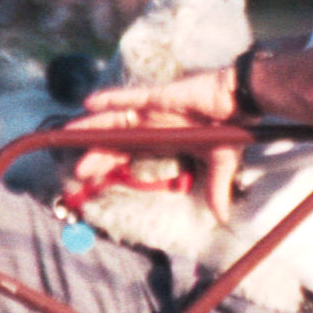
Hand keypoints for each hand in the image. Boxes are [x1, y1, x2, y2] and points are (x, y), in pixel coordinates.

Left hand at [78, 68, 240, 214]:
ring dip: (94, 127)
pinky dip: (110, 98)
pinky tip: (90, 102)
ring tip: (70, 135)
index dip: (109, 163)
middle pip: (116, 139)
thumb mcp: (221, 163)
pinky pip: (130, 97)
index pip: (128, 152)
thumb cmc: (231, 127)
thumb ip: (216, 189)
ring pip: (116, 119)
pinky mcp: (158, 96)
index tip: (91, 178)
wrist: (242, 101)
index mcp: (163, 139)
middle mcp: (152, 124)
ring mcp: (153, 109)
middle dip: (96, 153)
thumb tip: (223, 217)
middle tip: (78, 170)